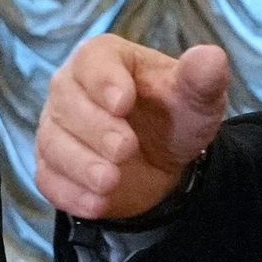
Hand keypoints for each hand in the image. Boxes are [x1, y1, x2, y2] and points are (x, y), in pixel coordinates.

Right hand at [38, 36, 231, 221]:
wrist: (162, 158)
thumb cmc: (174, 115)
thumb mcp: (197, 98)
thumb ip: (202, 78)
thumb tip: (211, 59)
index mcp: (104, 59)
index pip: (92, 61)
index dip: (104, 80)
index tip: (123, 102)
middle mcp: (71, 88)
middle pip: (67, 101)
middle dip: (95, 128)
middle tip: (126, 148)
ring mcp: (56, 128)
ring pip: (53, 142)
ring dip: (80, 164)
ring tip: (110, 181)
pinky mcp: (52, 165)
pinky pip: (50, 178)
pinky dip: (72, 193)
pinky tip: (98, 203)